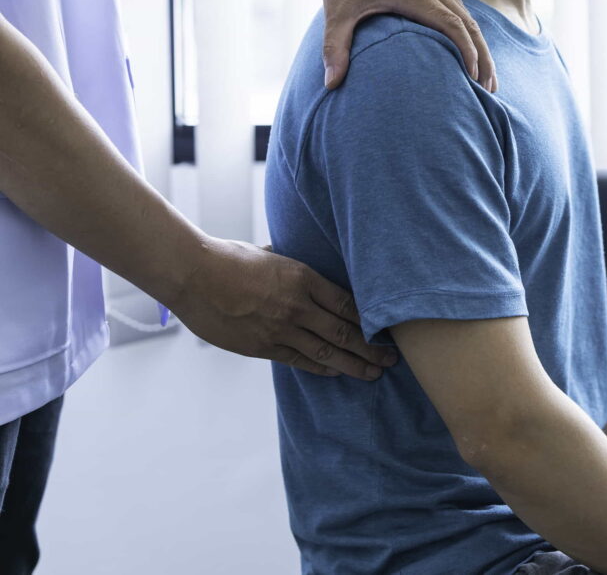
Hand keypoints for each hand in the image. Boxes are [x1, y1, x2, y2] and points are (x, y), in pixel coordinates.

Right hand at [167, 236, 395, 378]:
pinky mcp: (263, 346)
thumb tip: (308, 267)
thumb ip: (293, 265)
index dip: (371, 319)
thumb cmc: (228, 257)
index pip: (348, 303)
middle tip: (393, 358)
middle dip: (372, 347)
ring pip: (327, 353)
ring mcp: (281, 329)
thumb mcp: (271, 254)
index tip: (388, 327)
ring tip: (375, 372)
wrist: (192, 274)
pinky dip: (323, 368)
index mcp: (303, 278)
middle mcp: (297, 306)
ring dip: (355, 364)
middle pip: (345, 332)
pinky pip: (301, 361)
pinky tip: (338, 372)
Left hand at [314, 0, 495, 90]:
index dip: (466, 51)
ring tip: (487, 80)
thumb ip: (335, 48)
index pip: (451, 24)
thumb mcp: (336, 13)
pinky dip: (471, 34)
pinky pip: (461, 9)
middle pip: (469, 24)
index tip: (472, 78)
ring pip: (470, 17)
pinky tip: (474, 56)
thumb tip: (330, 86)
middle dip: (483, 58)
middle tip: (489, 91)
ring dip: (481, 48)